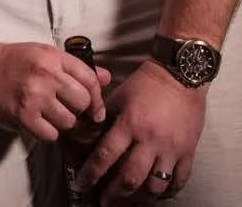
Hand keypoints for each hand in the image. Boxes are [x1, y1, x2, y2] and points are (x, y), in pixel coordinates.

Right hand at [0, 40, 109, 140]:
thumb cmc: (8, 61)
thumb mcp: (42, 54)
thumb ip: (74, 67)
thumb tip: (106, 77)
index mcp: (51, 56)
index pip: (90, 79)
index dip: (97, 97)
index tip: (93, 107)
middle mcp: (45, 73)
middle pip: (83, 102)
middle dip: (78, 111)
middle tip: (66, 111)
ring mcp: (33, 94)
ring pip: (68, 121)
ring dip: (61, 123)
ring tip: (47, 116)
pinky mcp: (22, 113)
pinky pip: (50, 134)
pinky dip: (46, 132)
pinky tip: (36, 122)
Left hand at [74, 61, 206, 200]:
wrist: (179, 77)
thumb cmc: (146, 84)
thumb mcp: (119, 95)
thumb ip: (104, 115)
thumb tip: (89, 133)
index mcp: (129, 124)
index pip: (106, 154)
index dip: (92, 173)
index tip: (83, 183)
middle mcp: (150, 140)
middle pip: (130, 177)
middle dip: (114, 194)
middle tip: (104, 202)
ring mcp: (171, 149)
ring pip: (155, 185)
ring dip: (140, 198)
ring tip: (129, 202)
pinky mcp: (188, 153)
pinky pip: (179, 181)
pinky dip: (168, 192)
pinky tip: (157, 194)